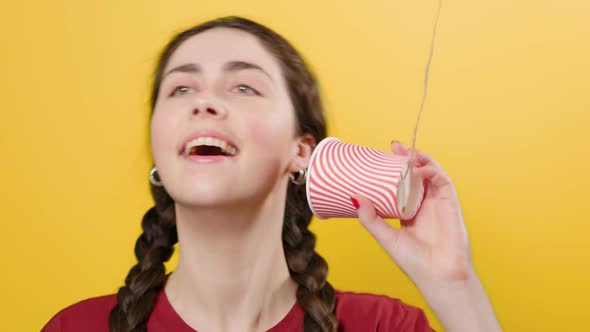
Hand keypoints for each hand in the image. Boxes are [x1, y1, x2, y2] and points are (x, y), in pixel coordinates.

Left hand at [352, 141, 471, 286]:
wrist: (439, 278)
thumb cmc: (415, 263)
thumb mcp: (386, 238)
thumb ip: (371, 220)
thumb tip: (354, 198)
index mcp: (411, 213)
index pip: (403, 185)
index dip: (396, 170)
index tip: (384, 156)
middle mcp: (426, 205)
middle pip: (418, 175)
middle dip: (408, 158)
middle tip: (394, 147)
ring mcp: (440, 204)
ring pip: (432, 174)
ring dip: (420, 160)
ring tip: (406, 152)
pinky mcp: (452, 205)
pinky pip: (444, 181)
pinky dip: (432, 171)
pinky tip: (418, 169)